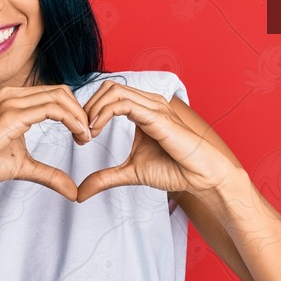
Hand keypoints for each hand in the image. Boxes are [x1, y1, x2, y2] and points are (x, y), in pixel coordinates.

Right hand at [0, 85, 91, 201]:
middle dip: (81, 111)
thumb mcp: (22, 166)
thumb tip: (73, 191)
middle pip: (61, 92)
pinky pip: (51, 109)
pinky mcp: (11, 115)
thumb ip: (48, 174)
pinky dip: (71, 120)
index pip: (54, 95)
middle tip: (89, 135)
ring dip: (79, 116)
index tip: (83, 134)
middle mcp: (13, 95)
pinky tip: (78, 135)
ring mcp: (11, 102)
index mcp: (14, 101)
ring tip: (86, 137)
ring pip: (59, 97)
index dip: (74, 111)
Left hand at [77, 80, 234, 202]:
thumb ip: (105, 178)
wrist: (201, 177)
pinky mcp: (157, 116)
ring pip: (113, 91)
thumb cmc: (174, 170)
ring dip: (93, 110)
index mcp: (142, 110)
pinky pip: (122, 104)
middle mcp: (148, 103)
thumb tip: (80, 193)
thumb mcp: (130, 173)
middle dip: (87, 107)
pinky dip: (103, 114)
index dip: (89, 111)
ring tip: (87, 134)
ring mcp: (153, 107)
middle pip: (107, 87)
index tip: (81, 137)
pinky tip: (96, 131)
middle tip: (81, 134)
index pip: (108, 95)